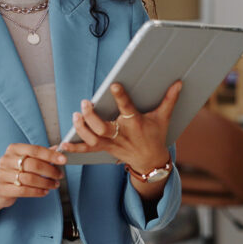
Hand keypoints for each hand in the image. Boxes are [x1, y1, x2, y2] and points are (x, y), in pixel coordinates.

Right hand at [0, 144, 65, 230]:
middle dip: (50, 170)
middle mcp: (6, 160)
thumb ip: (41, 155)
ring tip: (54, 185)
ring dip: (46, 182)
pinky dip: (37, 192)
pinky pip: (24, 190)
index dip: (50, 155)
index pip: (35, 149)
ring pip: (29, 178)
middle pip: (33, 164)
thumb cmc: (15, 172)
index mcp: (13, 149)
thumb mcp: (26, 160)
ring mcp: (2, 174)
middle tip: (59, 175)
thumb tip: (57, 148)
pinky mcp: (2, 188)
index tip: (63, 159)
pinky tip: (45, 192)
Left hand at [59, 80, 181, 171]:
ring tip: (75, 115)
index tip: (114, 85)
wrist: (150, 161)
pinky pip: (88, 149)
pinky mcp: (105, 149)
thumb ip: (169, 99)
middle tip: (85, 103)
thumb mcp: (163, 118)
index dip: (121, 97)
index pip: (127, 108)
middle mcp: (121, 134)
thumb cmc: (155, 136)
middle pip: (103, 128)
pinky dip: (75, 148)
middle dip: (91, 117)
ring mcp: (111, 143)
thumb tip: (179, 82)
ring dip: (81, 128)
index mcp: (135, 123)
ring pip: (93, 139)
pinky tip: (63, 144)